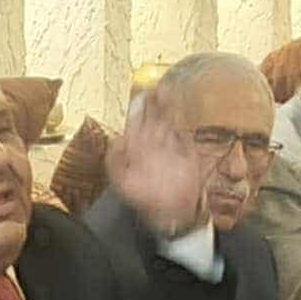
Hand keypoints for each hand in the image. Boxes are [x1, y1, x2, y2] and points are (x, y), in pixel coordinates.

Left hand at [107, 93, 204, 238]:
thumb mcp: (125, 185)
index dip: (137, 109)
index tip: (139, 96)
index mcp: (137, 150)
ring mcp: (169, 145)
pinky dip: (180, 117)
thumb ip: (116, 163)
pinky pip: (181, 129)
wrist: (176, 214)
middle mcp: (152, 144)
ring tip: (164, 90)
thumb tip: (115, 141)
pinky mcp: (185, 150)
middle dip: (151, 100)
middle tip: (152, 85)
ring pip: (166, 119)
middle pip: (151, 115)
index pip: (135, 123)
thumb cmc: (148, 202)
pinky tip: (178, 106)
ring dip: (165, 104)